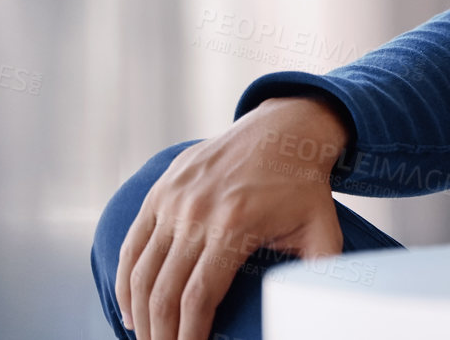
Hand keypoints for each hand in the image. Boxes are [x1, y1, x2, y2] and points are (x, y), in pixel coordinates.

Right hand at [116, 96, 347, 339]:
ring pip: (141, 271)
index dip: (189, 334)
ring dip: (139, 314)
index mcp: (235, 224)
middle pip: (164, 290)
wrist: (285, 129)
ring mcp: (174, 199)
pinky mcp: (161, 191)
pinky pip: (133, 244)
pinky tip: (131, 310)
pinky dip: (126, 282)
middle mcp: (197, 212)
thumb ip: (322, 272)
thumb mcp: (323, 228)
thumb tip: (318, 309)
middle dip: (161, 334)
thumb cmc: (304, 186)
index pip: (199, 296)